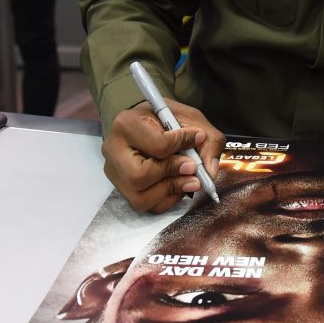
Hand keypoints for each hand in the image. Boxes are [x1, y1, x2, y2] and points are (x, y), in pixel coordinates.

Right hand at [102, 99, 225, 212]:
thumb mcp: (189, 117)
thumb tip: (209, 171)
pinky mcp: (122, 188)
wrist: (147, 121)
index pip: (157, 145)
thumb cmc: (166, 118)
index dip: (182, 145)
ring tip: (190, 179)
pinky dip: (167, 199)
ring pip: (141, 198)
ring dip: (171, 190)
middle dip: (171, 175)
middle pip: (139, 177)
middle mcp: (113, 150)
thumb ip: (206, 139)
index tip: (197, 138)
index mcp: (126, 124)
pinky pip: (145, 205)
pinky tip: (178, 184)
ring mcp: (114, 172)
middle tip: (192, 167)